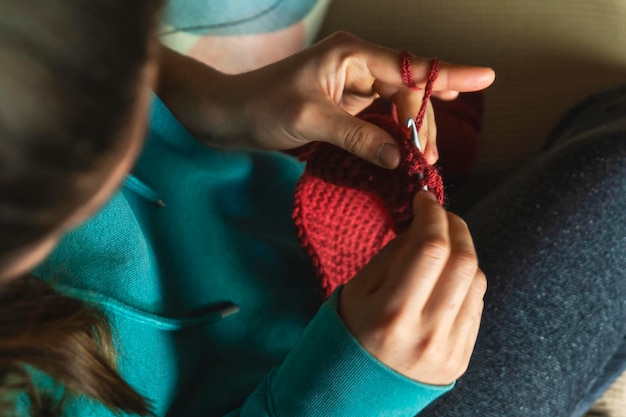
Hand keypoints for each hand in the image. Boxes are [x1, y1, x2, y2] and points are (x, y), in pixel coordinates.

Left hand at [159, 33, 494, 167]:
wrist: (228, 115)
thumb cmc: (261, 106)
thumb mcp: (310, 119)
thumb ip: (357, 137)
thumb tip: (398, 156)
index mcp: (351, 55)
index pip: (409, 67)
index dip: (447, 76)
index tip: (485, 77)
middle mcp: (356, 65)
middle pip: (408, 89)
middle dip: (423, 121)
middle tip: (429, 159)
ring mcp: (350, 86)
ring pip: (396, 105)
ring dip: (412, 129)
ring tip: (424, 159)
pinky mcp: (343, 106)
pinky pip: (378, 117)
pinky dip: (393, 133)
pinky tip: (407, 147)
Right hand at [338, 191, 486, 384]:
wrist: (358, 389)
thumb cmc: (351, 331)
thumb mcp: (357, 289)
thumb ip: (393, 255)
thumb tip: (423, 224)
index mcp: (391, 314)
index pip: (429, 248)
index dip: (432, 214)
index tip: (425, 199)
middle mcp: (426, 334)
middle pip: (462, 261)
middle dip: (455, 226)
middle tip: (441, 214)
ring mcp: (448, 349)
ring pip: (476, 280)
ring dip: (464, 251)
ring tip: (443, 244)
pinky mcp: (461, 358)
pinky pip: (476, 305)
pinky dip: (466, 279)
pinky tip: (448, 275)